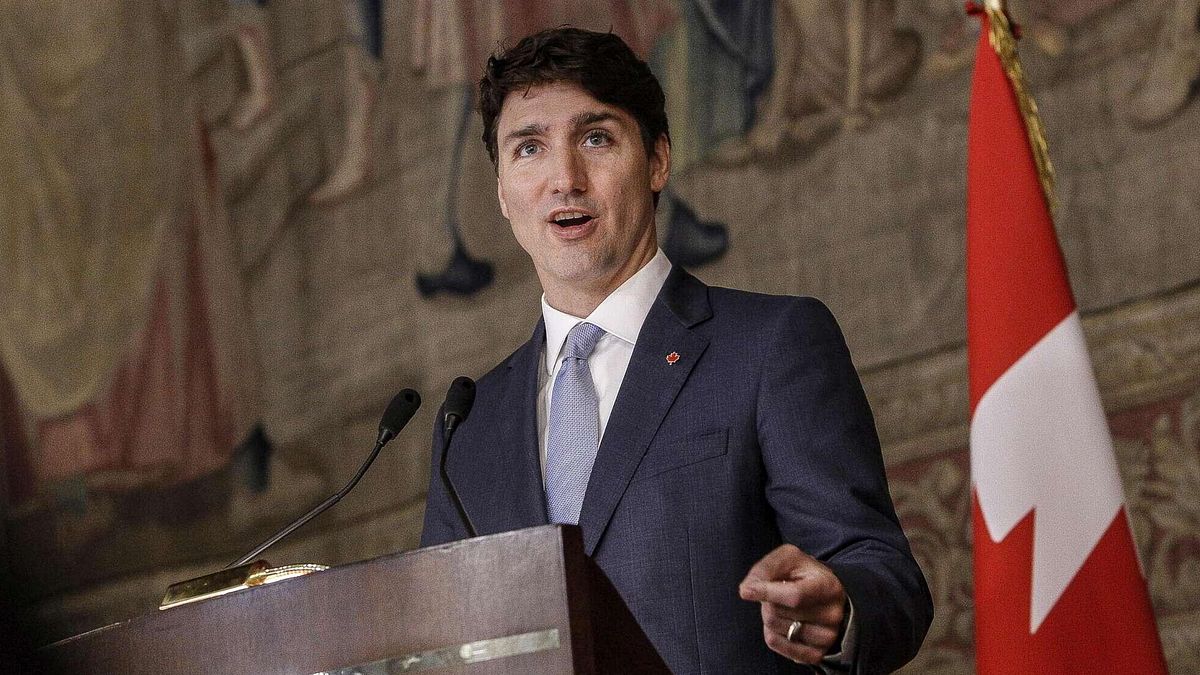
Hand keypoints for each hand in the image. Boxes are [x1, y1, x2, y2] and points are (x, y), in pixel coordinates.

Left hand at [738, 544, 845, 664]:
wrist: (827, 597)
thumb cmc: (804, 575)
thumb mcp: (789, 559)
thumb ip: (766, 568)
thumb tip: (747, 590)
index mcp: (828, 586)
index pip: (794, 595)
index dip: (767, 592)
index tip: (745, 590)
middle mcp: (832, 614)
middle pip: (777, 612)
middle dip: (767, 601)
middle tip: (777, 593)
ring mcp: (826, 637)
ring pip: (774, 629)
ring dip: (769, 616)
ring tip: (784, 607)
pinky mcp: (817, 653)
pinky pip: (777, 645)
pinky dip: (772, 633)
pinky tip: (784, 623)